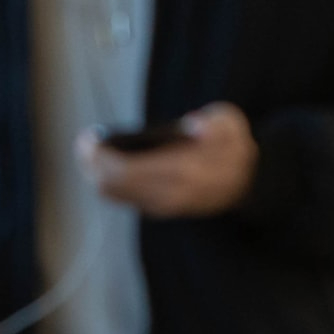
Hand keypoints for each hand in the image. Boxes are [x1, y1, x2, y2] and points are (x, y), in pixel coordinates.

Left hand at [84, 103, 256, 218]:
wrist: (247, 182)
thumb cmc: (233, 146)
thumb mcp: (231, 124)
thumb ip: (216, 125)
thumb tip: (195, 126)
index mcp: (183, 173)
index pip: (125, 172)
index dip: (101, 156)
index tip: (90, 138)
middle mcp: (168, 195)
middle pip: (112, 187)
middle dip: (92, 165)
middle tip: (85, 143)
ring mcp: (163, 206)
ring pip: (115, 195)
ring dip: (97, 174)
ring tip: (90, 151)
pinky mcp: (161, 209)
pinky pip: (124, 197)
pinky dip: (110, 181)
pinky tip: (105, 162)